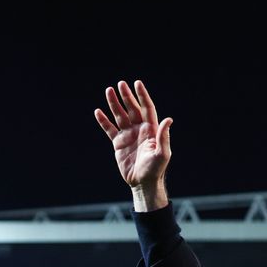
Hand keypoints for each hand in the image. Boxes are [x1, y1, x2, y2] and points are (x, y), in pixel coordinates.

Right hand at [94, 80, 172, 210]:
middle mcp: (139, 130)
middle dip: (127, 96)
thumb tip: (168, 119)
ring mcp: (128, 135)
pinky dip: (104, 121)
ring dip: (114, 104)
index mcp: (151, 130)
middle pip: (132, 109)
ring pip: (120, 116)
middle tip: (120, 84)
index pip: (147, 108)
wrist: (143, 183)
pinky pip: (110, 129)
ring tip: (108, 90)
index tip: (137, 83)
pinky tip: (98, 112)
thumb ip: (163, 136)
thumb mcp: (162, 154)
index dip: (142, 96)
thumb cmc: (155, 169)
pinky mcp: (118, 143)